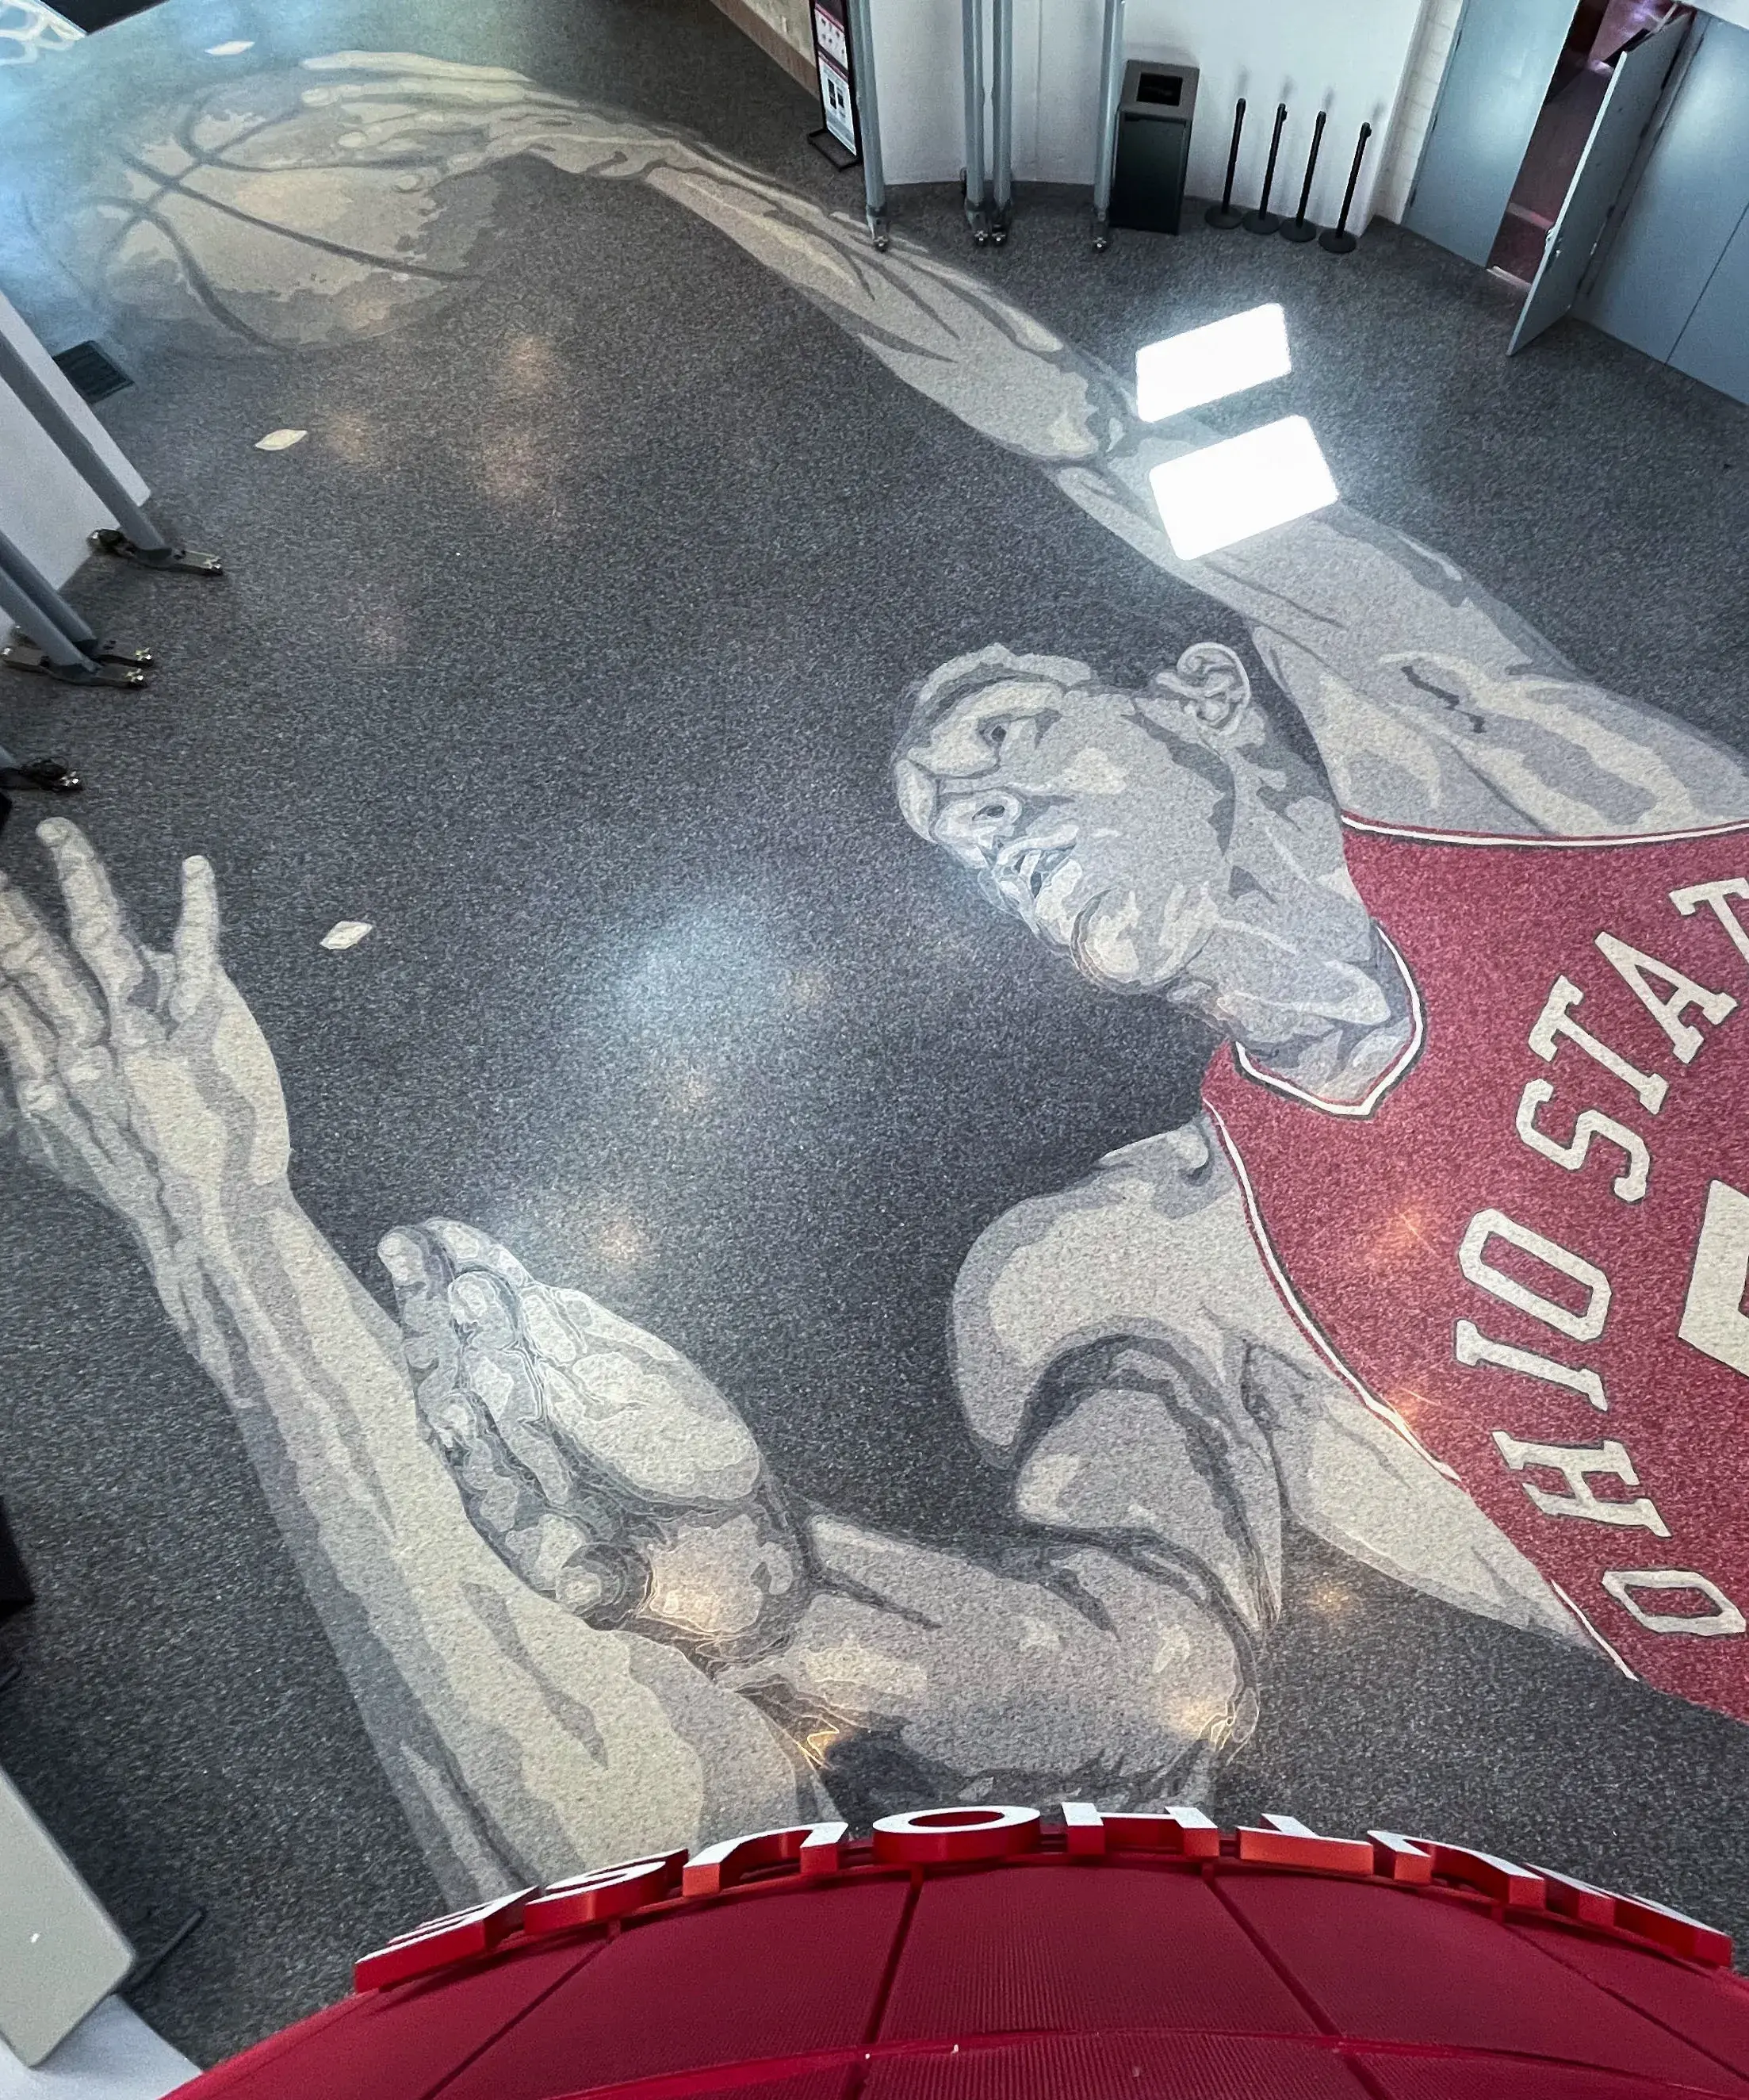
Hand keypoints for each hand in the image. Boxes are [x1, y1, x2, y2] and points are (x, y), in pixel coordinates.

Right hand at [0, 820, 288, 1260]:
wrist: (206, 1214)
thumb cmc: (141, 1187)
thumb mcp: (62, 1151)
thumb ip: (35, 1104)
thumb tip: (23, 1081)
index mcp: (46, 1068)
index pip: (0, 989)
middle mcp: (84, 1041)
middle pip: (29, 954)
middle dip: (3, 904)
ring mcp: (143, 1028)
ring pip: (101, 936)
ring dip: (78, 878)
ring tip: (58, 833)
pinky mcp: (202, 1022)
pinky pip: (198, 950)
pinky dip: (196, 906)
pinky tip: (195, 869)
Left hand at [381, 1220, 805, 1665]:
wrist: (726, 1543)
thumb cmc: (691, 1585)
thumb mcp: (663, 1593)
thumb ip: (617, 1586)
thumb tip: (582, 1591)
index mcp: (521, 1522)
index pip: (482, 1473)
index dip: (466, 1442)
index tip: (446, 1405)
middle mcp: (515, 1460)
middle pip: (463, 1390)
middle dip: (433, 1333)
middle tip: (405, 1263)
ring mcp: (539, 1408)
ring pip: (484, 1347)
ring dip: (448, 1294)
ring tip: (417, 1237)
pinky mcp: (573, 1370)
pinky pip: (528, 1323)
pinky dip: (504, 1285)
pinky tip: (469, 1247)